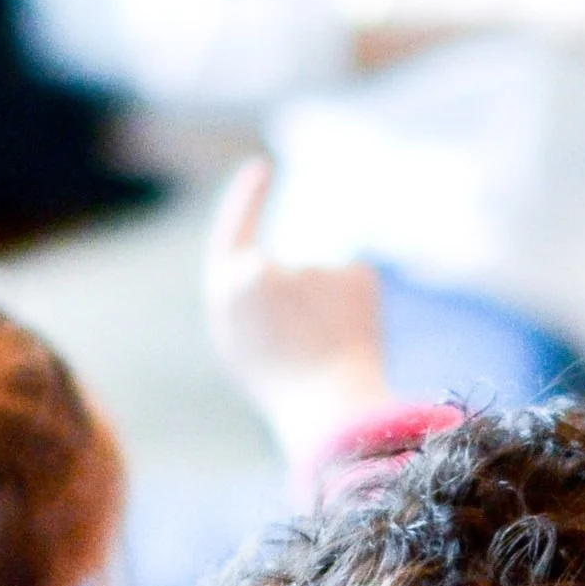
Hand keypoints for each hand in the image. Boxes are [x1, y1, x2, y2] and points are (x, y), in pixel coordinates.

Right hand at [202, 157, 390, 474]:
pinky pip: (356, 284)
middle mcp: (260, 272)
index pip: (234, 227)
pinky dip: (359, 311)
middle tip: (311, 356)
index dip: (248, 198)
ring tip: (331, 358)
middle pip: (287, 271)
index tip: (262, 169)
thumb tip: (269, 262)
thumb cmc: (287, 391)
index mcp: (225, 291)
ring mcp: (308, 270)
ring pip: (325, 281)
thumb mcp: (246, 343)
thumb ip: (248, 294)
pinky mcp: (352, 275)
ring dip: (331, 314)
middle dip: (302, 313)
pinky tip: (356, 343)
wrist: (335, 417)